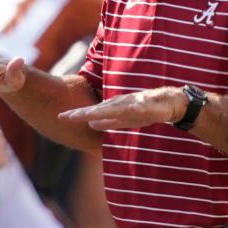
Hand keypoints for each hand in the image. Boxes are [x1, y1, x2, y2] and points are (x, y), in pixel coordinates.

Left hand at [59, 86, 184, 130]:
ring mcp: (133, 102)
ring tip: (90, 114)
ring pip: (117, 106)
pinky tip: (133, 108)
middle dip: (84, 113)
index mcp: (113, 108)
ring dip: (105, 110)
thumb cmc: (143, 110)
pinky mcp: (148, 103)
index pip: (91, 112)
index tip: (60, 117)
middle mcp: (119, 103)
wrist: (167, 103)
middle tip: (67, 116)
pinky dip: (138, 106)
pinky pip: (142, 105)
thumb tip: (91, 125)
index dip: (77, 115)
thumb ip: (108, 122)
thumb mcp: (123, 119)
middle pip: (99, 109)